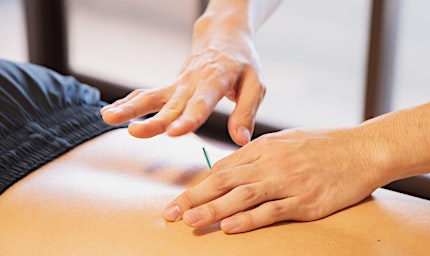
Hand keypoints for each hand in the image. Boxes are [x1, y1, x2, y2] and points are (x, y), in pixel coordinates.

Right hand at [101, 16, 265, 145]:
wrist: (224, 36)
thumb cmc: (243, 63)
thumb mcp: (255, 84)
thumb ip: (246, 112)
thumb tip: (241, 140)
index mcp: (216, 80)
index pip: (201, 102)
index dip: (189, 118)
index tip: (175, 132)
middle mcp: (193, 82)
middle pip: (171, 104)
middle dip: (154, 120)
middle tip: (136, 132)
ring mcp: (178, 84)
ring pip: (152, 97)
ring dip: (130, 108)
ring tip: (108, 118)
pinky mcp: (171, 87)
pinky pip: (147, 95)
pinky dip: (129, 103)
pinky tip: (110, 113)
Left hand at [163, 128, 383, 232]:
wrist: (362, 149)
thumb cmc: (324, 144)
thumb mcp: (288, 139)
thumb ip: (260, 152)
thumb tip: (232, 167)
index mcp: (266, 147)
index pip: (224, 167)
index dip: (200, 184)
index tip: (182, 198)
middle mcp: (272, 163)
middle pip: (226, 181)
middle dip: (195, 197)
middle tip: (171, 213)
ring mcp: (289, 182)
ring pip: (243, 196)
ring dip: (214, 210)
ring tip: (191, 221)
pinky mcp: (306, 201)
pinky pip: (272, 211)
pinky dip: (249, 219)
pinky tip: (231, 227)